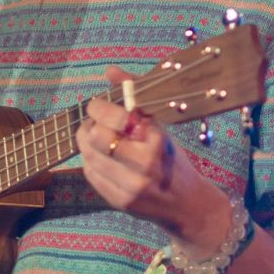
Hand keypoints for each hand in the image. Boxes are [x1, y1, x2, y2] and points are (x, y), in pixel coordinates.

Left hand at [75, 66, 229, 243]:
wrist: (185, 203)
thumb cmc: (171, 159)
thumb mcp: (159, 126)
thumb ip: (134, 97)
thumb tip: (109, 71)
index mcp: (157, 140)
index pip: (116, 118)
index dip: (99, 108)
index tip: (96, 105)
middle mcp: (145, 165)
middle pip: (96, 137)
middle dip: (89, 125)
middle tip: (94, 122)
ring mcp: (131, 186)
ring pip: (88, 156)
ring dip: (87, 143)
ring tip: (96, 138)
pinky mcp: (119, 201)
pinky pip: (91, 174)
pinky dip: (91, 161)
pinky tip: (102, 158)